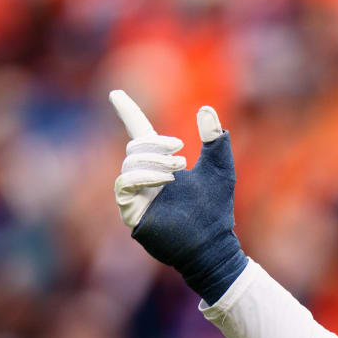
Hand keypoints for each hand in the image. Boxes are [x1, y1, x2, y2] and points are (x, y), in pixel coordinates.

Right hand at [109, 90, 247, 303]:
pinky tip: (166, 181)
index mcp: (162, 164)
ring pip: (130, 163)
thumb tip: (207, 109)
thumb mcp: (220, 170)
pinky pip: (125, 184)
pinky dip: (145, 176)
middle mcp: (146, 177)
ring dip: (154, 161)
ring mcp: (137, 194)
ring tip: (178, 171)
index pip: (139, 132)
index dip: (128, 112)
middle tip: (181, 157)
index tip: (116, 93)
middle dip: (157, 146)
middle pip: (135, 147)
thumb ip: (215, 141)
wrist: (213, 244)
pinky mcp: (131, 211)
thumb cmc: (216, 211)